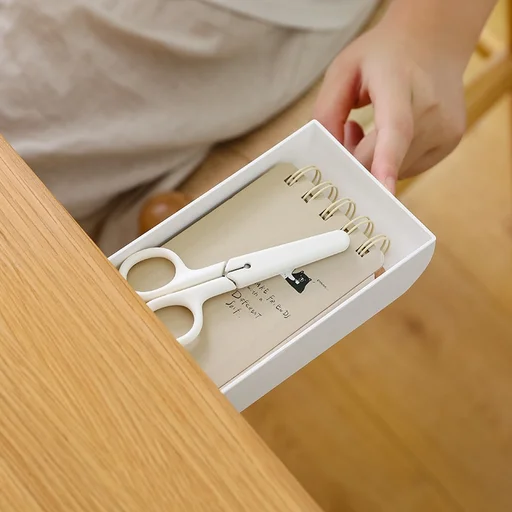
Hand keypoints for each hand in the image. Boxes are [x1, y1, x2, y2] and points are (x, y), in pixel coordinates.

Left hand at [313, 21, 466, 193]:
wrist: (434, 40)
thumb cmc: (382, 57)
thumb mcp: (343, 71)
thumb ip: (327, 113)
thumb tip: (328, 157)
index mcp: (399, 84)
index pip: (397, 128)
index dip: (387, 162)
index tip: (384, 190)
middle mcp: (430, 108)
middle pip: (384, 158)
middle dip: (354, 160)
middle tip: (346, 132)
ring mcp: (445, 128)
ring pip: (394, 170)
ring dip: (373, 161)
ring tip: (370, 129)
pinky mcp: (449, 142)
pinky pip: (407, 168)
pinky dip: (390, 161)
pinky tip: (387, 136)